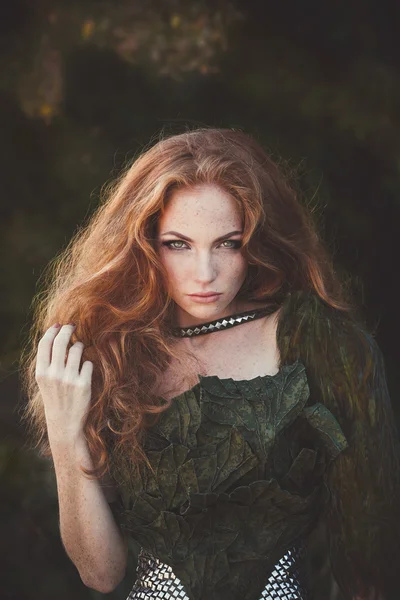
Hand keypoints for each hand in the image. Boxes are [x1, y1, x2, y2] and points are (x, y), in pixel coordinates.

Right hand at [35, 323, 92, 444]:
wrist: (64, 423)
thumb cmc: (55, 398)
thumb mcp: (45, 381)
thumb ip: (49, 361)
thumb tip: (57, 336)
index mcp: (41, 373)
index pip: (45, 344)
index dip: (52, 331)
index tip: (59, 324)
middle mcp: (54, 374)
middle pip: (61, 342)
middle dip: (68, 330)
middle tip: (73, 326)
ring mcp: (69, 379)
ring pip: (77, 349)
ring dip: (80, 346)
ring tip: (79, 350)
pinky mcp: (84, 384)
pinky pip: (89, 363)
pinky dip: (88, 364)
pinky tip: (85, 371)